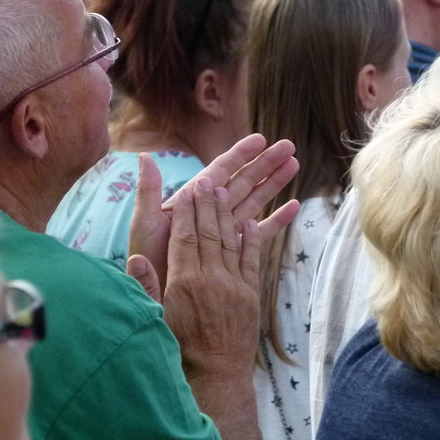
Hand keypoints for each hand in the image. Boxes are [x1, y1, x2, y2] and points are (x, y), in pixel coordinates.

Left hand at [127, 134, 299, 296]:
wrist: (156, 299)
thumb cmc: (147, 259)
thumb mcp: (145, 223)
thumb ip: (149, 191)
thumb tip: (146, 156)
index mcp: (192, 202)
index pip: (221, 172)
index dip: (240, 155)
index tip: (260, 140)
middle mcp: (210, 213)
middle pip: (243, 182)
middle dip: (264, 163)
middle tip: (288, 146)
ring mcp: (223, 232)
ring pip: (255, 202)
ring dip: (274, 184)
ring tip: (294, 164)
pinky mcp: (233, 254)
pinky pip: (259, 235)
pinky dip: (276, 220)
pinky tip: (294, 206)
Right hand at [165, 178, 260, 377]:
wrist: (217, 377)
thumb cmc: (180, 350)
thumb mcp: (155, 319)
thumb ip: (145, 287)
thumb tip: (134, 259)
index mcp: (185, 282)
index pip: (184, 237)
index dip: (186, 212)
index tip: (186, 190)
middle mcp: (211, 279)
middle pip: (208, 232)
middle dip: (207, 204)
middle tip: (207, 181)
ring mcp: (234, 285)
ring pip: (230, 241)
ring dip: (227, 214)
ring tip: (225, 190)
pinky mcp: (250, 295)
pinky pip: (251, 260)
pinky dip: (251, 239)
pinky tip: (251, 221)